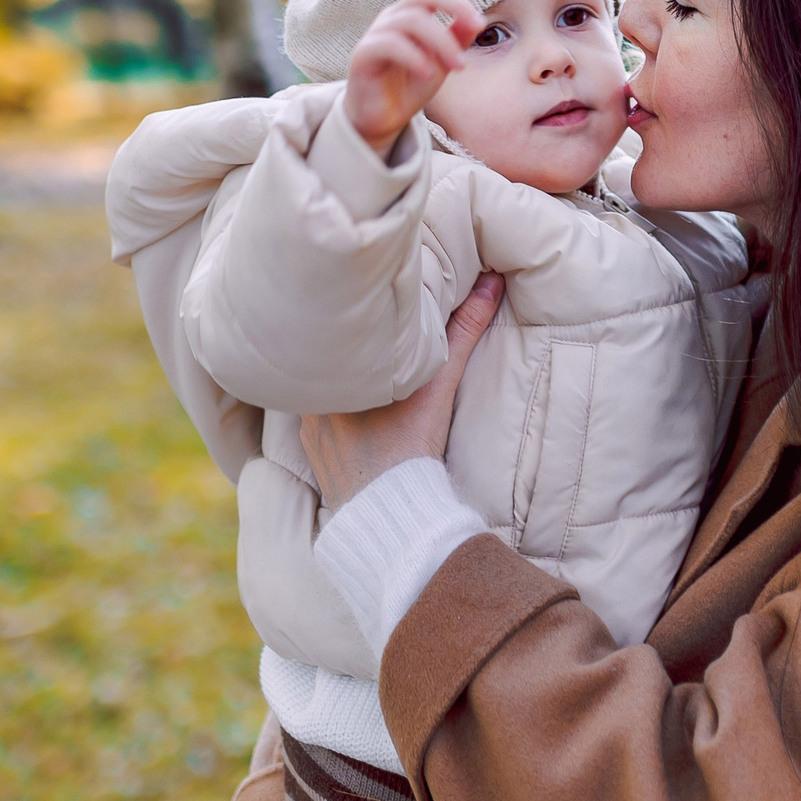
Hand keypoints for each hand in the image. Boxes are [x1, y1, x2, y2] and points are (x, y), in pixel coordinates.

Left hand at [300, 273, 503, 511]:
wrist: (390, 515)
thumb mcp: (440, 385)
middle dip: (347, 351)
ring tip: (362, 373)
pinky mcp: (315, 455)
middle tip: (366, 336)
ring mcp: (310, 429)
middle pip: (327, 362)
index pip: (336, 333)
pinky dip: (334, 416)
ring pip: (321, 392)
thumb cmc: (410, 448)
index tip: (364, 307)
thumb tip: (490, 285)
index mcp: (335, 374)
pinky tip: (353, 417)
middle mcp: (313, 399)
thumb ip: (463, 332)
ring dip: (339, 384)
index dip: (351, 320)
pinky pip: (317, 424)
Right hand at [347, 0, 483, 155]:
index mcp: (414, 14)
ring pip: (414, 21)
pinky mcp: (363, 55)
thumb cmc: (412, 84)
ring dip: (442, 42)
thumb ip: (458, 38)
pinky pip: (391, 45)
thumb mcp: (444, 61)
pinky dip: (415, 57)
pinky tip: (425, 72)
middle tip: (478, 26)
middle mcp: (394, 16)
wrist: (383, 119)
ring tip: (457, 67)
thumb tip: (477, 18)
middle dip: (457, 4)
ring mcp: (377, 34)